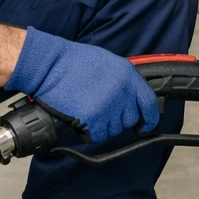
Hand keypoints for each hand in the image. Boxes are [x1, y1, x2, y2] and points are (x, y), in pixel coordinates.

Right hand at [5, 28, 160, 143]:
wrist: (49, 66)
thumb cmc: (73, 63)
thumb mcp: (107, 63)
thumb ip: (122, 80)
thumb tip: (130, 99)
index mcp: (128, 75)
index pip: (149, 103)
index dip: (149, 118)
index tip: (145, 125)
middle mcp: (122, 92)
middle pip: (129, 120)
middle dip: (116, 119)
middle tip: (100, 110)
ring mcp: (108, 107)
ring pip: (112, 130)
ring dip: (100, 125)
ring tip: (85, 108)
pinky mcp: (93, 120)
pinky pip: (96, 136)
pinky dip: (88, 132)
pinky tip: (79, 118)